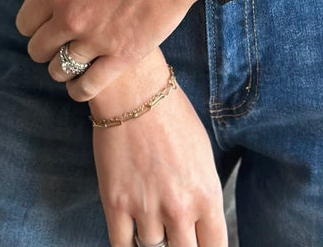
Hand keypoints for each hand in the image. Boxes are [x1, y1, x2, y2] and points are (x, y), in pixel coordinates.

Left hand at [10, 0, 208, 100]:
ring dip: (60, 65)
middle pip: (37, 49)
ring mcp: (95, 41)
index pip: (24, 21)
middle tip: (57, 37)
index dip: (31, 20)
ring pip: (58, 70)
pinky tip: (81, 80)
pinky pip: (86, 87)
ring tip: (70, 57)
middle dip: (43, 43)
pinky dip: (78, 89)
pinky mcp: (121, 57)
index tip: (43, 18)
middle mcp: (70, 19)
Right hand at [89, 50, 226, 246]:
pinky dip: (129, 245)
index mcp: (206, 195)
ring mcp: (146, 208)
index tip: (201, 245)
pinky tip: (133, 235)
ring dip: (154, 241)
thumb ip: (203, 195)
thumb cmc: (172, 117)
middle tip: (177, 236)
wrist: (134, 90)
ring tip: (153, 220)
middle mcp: (179, 208)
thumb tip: (200, 226)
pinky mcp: (116, 204)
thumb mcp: (202, 156)